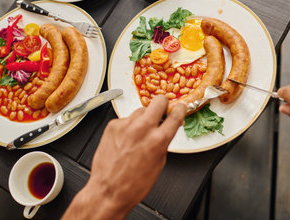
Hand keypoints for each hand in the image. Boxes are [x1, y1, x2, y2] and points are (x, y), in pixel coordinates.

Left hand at [62, 95, 186, 219]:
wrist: (109, 191)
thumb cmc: (133, 184)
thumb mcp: (159, 163)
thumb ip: (164, 141)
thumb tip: (168, 128)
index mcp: (158, 139)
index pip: (176, 114)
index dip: (180, 109)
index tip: (180, 108)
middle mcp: (143, 128)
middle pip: (159, 100)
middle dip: (162, 105)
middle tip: (161, 113)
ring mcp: (126, 125)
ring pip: (141, 110)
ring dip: (143, 119)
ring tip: (139, 134)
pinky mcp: (113, 125)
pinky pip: (126, 119)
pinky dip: (128, 126)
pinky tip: (126, 139)